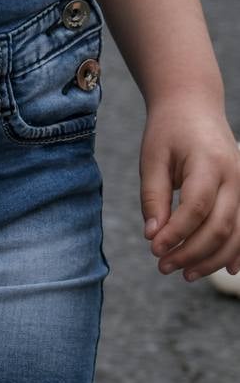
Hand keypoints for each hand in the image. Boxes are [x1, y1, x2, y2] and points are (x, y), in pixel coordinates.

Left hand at [139, 101, 239, 280]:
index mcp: (210, 163)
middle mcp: (235, 176)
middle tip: (163, 267)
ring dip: (213, 258)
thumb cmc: (168, 132)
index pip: (197, 208)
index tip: (153, 249)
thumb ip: (153, 198)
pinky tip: (225, 269)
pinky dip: (238, 250)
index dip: (176, 233)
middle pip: (220, 225)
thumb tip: (152, 236)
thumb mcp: (152, 160)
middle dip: (192, 252)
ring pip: (237, 232)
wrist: (194, 108)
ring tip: (184, 274)